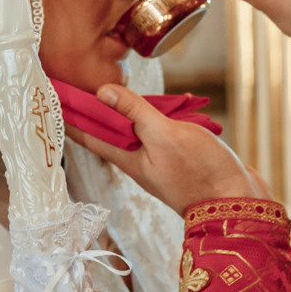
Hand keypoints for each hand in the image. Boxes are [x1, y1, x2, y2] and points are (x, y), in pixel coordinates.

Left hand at [75, 83, 270, 215]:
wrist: (238, 203)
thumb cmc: (201, 173)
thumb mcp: (165, 135)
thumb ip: (135, 113)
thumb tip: (102, 91)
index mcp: (129, 158)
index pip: (89, 134)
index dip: (70, 116)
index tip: (52, 98)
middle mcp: (140, 161)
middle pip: (109, 132)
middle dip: (92, 112)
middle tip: (75, 89)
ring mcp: (161, 161)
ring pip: (135, 132)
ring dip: (123, 113)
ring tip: (109, 92)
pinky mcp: (181, 159)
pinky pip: (158, 134)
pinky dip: (153, 119)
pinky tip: (159, 107)